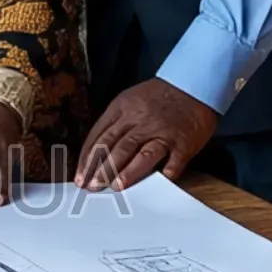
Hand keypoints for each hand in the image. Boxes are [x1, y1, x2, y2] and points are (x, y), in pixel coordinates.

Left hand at [76, 78, 218, 190]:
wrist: (192, 84)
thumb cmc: (157, 97)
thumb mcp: (128, 100)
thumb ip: (114, 123)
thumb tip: (95, 151)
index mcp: (122, 109)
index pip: (99, 136)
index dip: (88, 158)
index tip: (80, 176)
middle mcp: (140, 121)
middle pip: (117, 147)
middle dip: (102, 168)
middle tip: (92, 186)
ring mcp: (163, 132)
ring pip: (142, 154)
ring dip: (128, 172)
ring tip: (115, 187)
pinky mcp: (184, 142)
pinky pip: (175, 160)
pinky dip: (167, 172)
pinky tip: (158, 184)